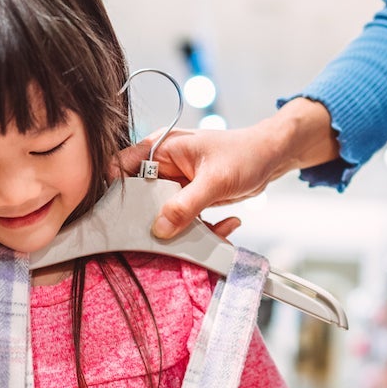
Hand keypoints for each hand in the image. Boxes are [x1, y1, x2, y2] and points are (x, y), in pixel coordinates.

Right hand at [115, 97, 339, 238]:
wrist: (271, 157)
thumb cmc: (244, 154)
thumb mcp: (215, 180)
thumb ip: (186, 205)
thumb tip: (160, 229)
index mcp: (159, 149)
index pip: (121, 169)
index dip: (116, 193)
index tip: (120, 219)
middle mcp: (162, 166)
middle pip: (138, 198)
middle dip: (150, 220)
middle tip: (162, 238)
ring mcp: (174, 185)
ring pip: (161, 215)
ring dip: (181, 230)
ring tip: (207, 232)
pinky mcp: (187, 200)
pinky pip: (183, 221)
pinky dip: (201, 230)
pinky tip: (227, 224)